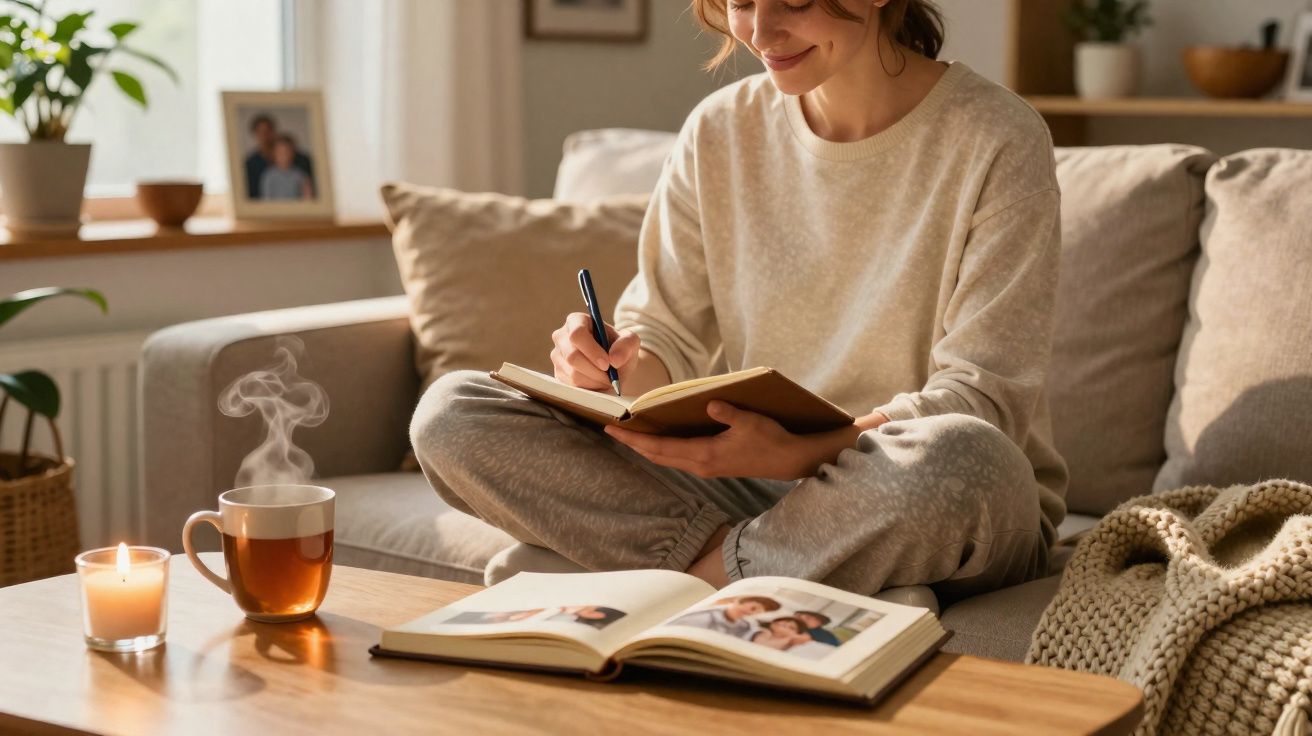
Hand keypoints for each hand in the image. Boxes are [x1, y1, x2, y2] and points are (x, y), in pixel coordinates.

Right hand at [550, 312, 640, 390]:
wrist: (613, 365)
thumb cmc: (619, 348)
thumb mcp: (630, 341)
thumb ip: (626, 345)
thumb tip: (614, 359)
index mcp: (577, 321)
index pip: (577, 334)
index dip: (591, 350)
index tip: (607, 364)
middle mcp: (561, 336)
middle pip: (572, 356)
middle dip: (594, 370)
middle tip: (610, 377)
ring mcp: (557, 355)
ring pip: (572, 373)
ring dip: (594, 380)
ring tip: (607, 379)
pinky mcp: (558, 372)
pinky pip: (571, 384)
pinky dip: (589, 387)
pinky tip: (598, 382)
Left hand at [605, 400, 820, 480]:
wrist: (788, 460)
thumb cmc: (770, 439)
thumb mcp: (750, 421)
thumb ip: (728, 412)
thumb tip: (708, 403)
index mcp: (704, 454)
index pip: (659, 447)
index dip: (634, 439)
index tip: (613, 430)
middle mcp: (700, 465)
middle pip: (657, 456)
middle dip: (633, 444)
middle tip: (613, 430)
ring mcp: (705, 468)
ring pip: (666, 459)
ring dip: (646, 448)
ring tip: (630, 434)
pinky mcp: (711, 466)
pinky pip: (677, 459)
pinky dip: (662, 449)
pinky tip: (658, 440)